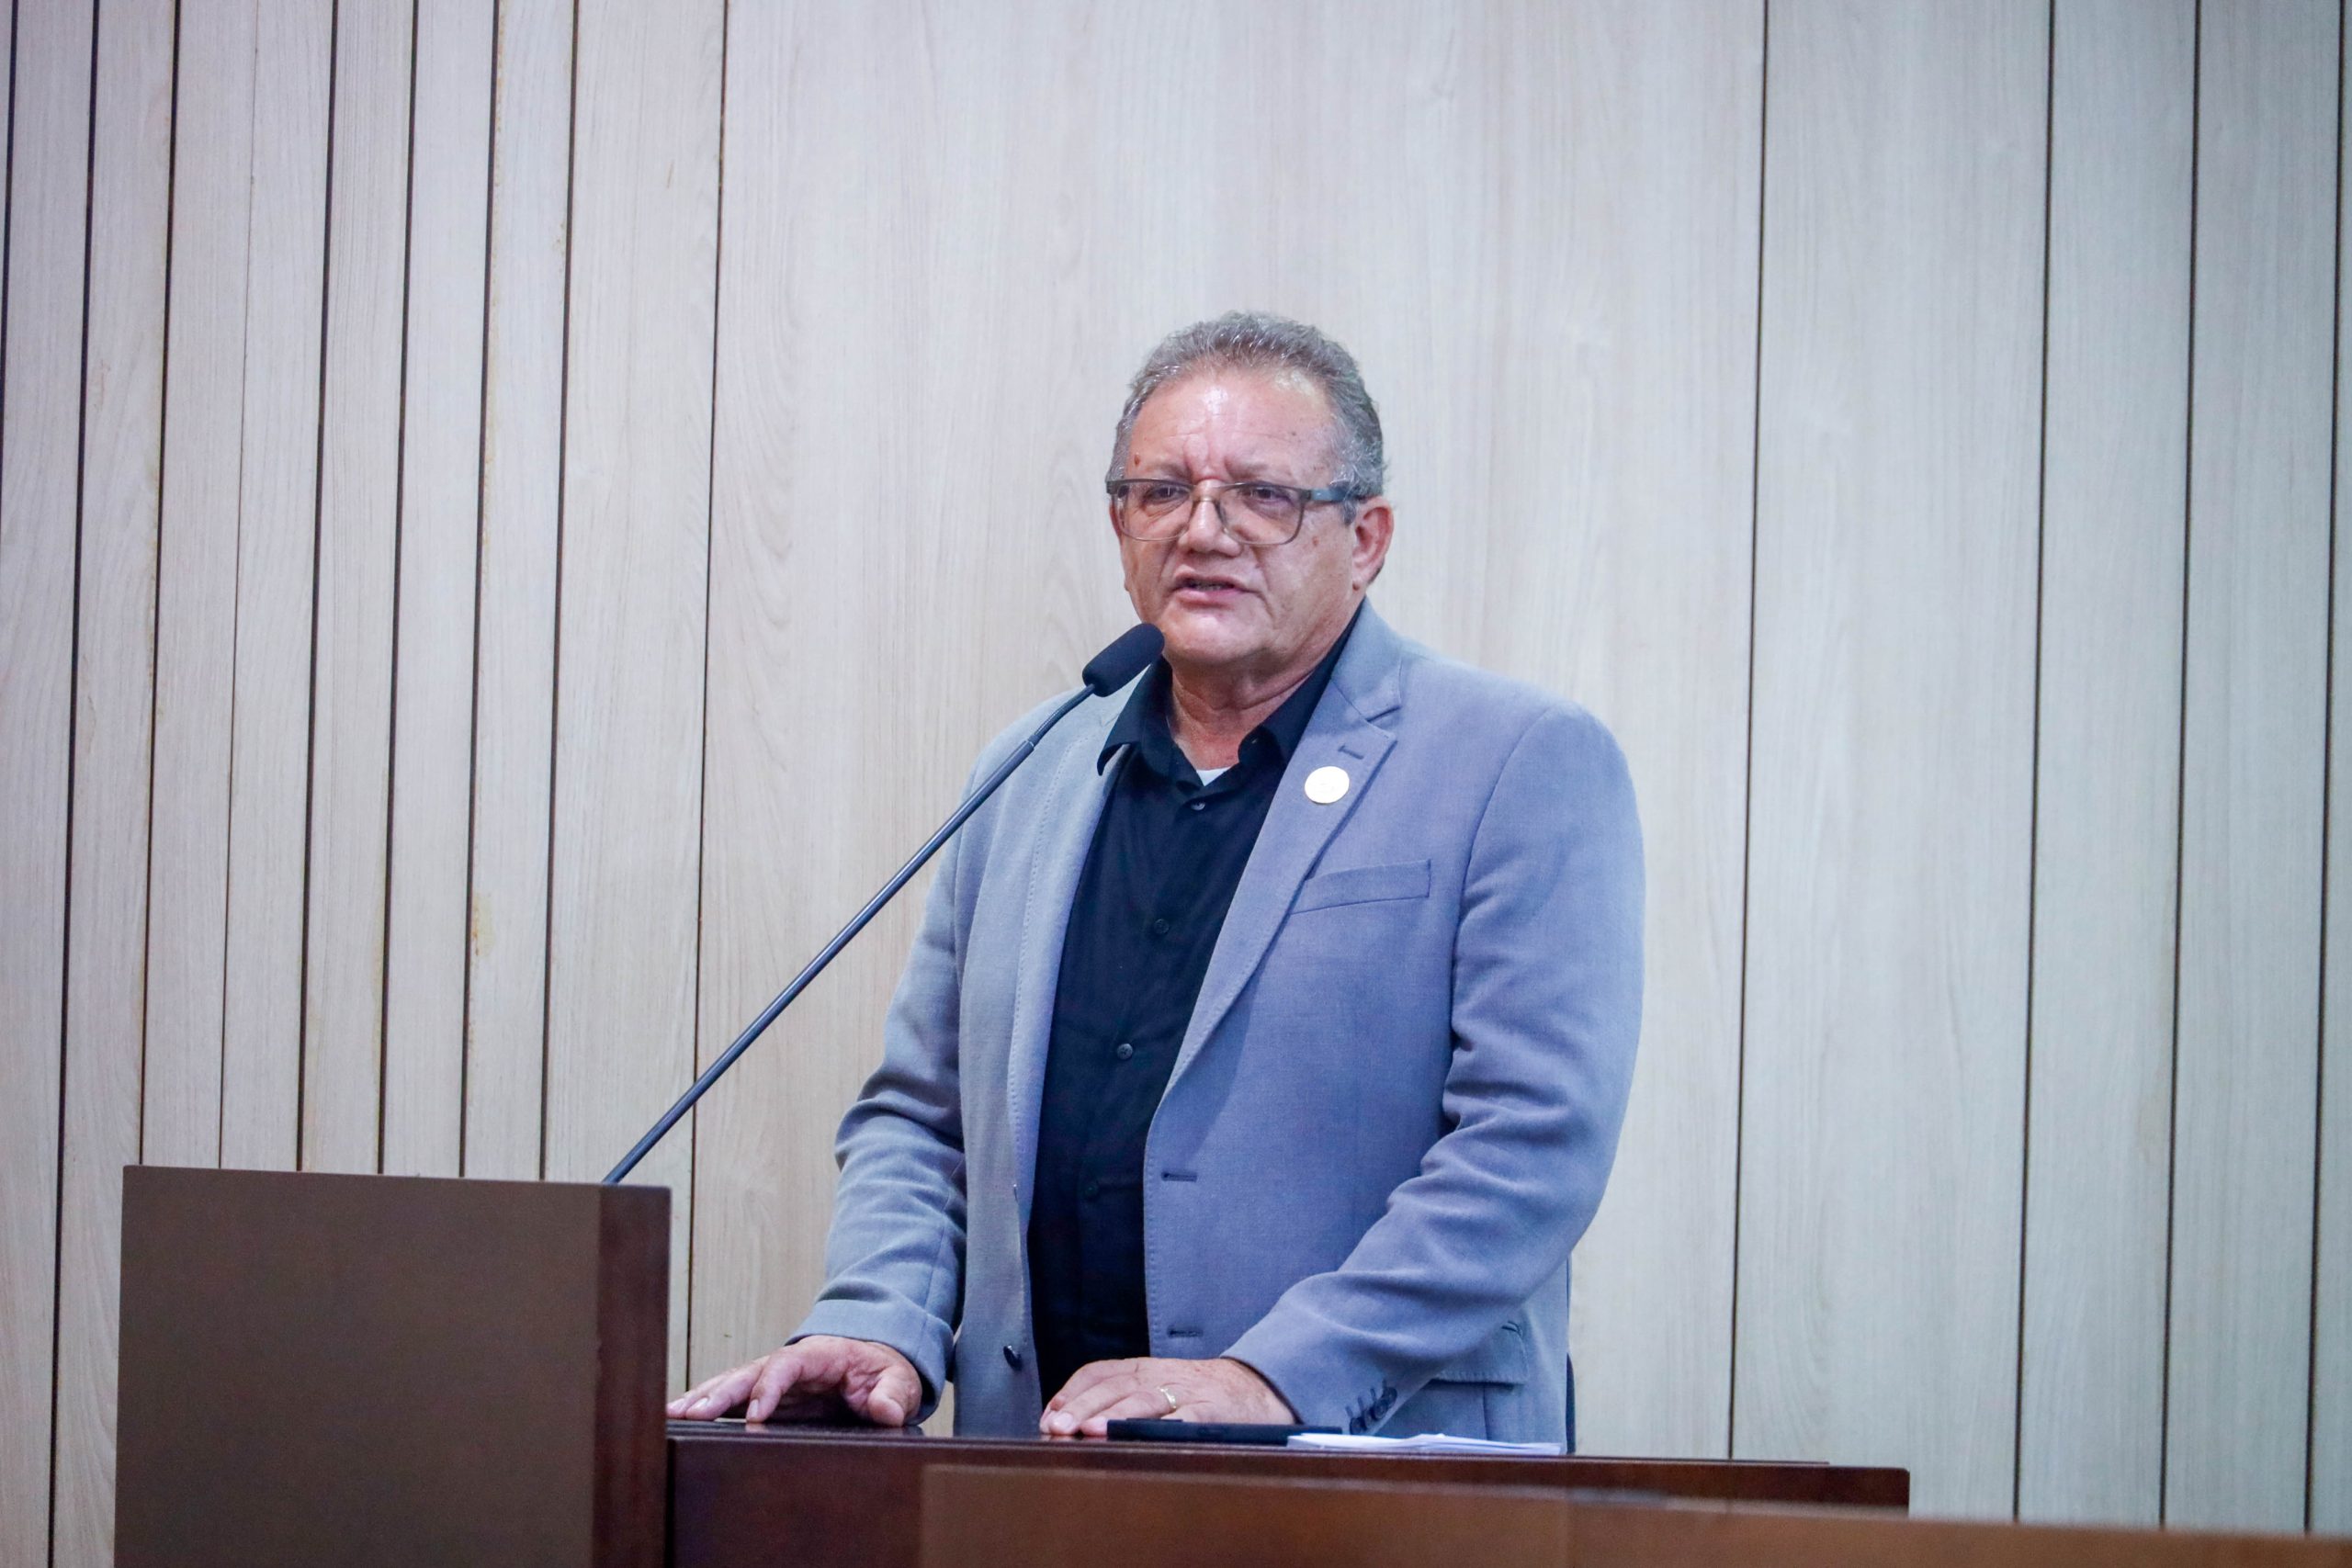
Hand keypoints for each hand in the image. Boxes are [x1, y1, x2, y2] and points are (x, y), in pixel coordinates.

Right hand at [667, 1335, 920, 1425]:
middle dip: (719, 1392)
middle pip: (748, 1373)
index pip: (786, 1365)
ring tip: (671, 1414)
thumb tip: (886, 1410)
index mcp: (819, 1355)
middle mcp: (789, 1363)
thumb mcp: (898, 1380)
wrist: (878, 1364)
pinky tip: (681, 1418)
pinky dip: (708, 1406)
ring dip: (703, 1398)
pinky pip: (734, 1399)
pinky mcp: (768, 1396)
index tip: (756, 1417)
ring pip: (733, 1384)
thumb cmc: (885, 1370)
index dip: (769, 1389)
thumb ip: (893, 1394)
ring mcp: (775, 1379)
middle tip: (690, 1413)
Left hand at [1040, 1356, 1294, 1436]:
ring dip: (1112, 1415)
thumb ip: (1120, 1397)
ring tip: (1088, 1431)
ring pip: (1143, 1399)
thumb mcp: (1157, 1386)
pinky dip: (1160, 1427)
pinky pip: (1184, 1418)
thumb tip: (1069, 1422)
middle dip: (1082, 1406)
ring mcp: (1186, 1392)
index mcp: (1143, 1368)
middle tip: (1057, 1428)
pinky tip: (1140, 1438)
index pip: (1099, 1371)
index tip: (1048, 1416)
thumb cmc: (1198, 1394)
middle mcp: (1160, 1375)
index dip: (1071, 1391)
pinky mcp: (1210, 1411)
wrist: (1257, 1387)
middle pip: (1114, 1386)